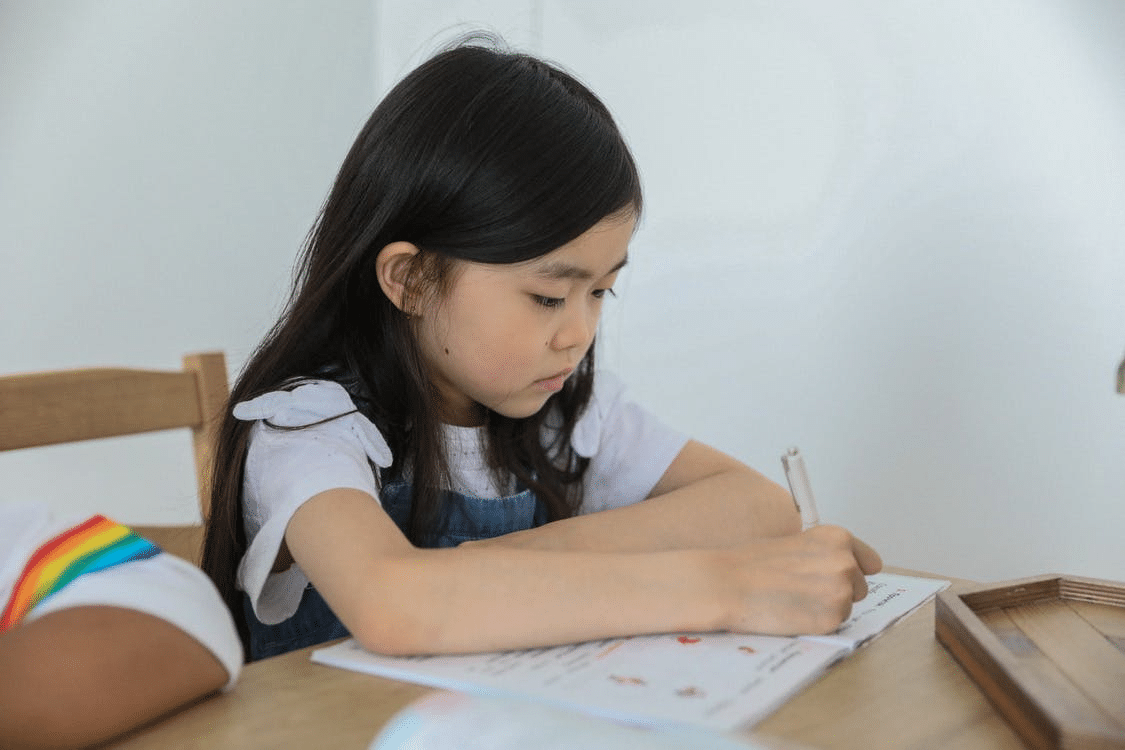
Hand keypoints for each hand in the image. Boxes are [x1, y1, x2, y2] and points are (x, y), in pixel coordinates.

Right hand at [717, 525, 882, 635]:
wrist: (728, 583)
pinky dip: (817, 622)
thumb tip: (851, 569)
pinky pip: (835, 624)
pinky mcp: (832, 618)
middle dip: (836, 590)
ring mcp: (841, 591)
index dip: (853, 571)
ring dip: (826, 607)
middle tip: (801, 587)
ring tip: (794, 598)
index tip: (836, 576)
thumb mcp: (798, 543)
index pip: (870, 562)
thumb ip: (827, 554)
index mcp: (837, 538)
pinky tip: (793, 611)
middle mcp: (845, 562)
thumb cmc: (753, 564)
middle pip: (859, 587)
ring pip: (847, 607)